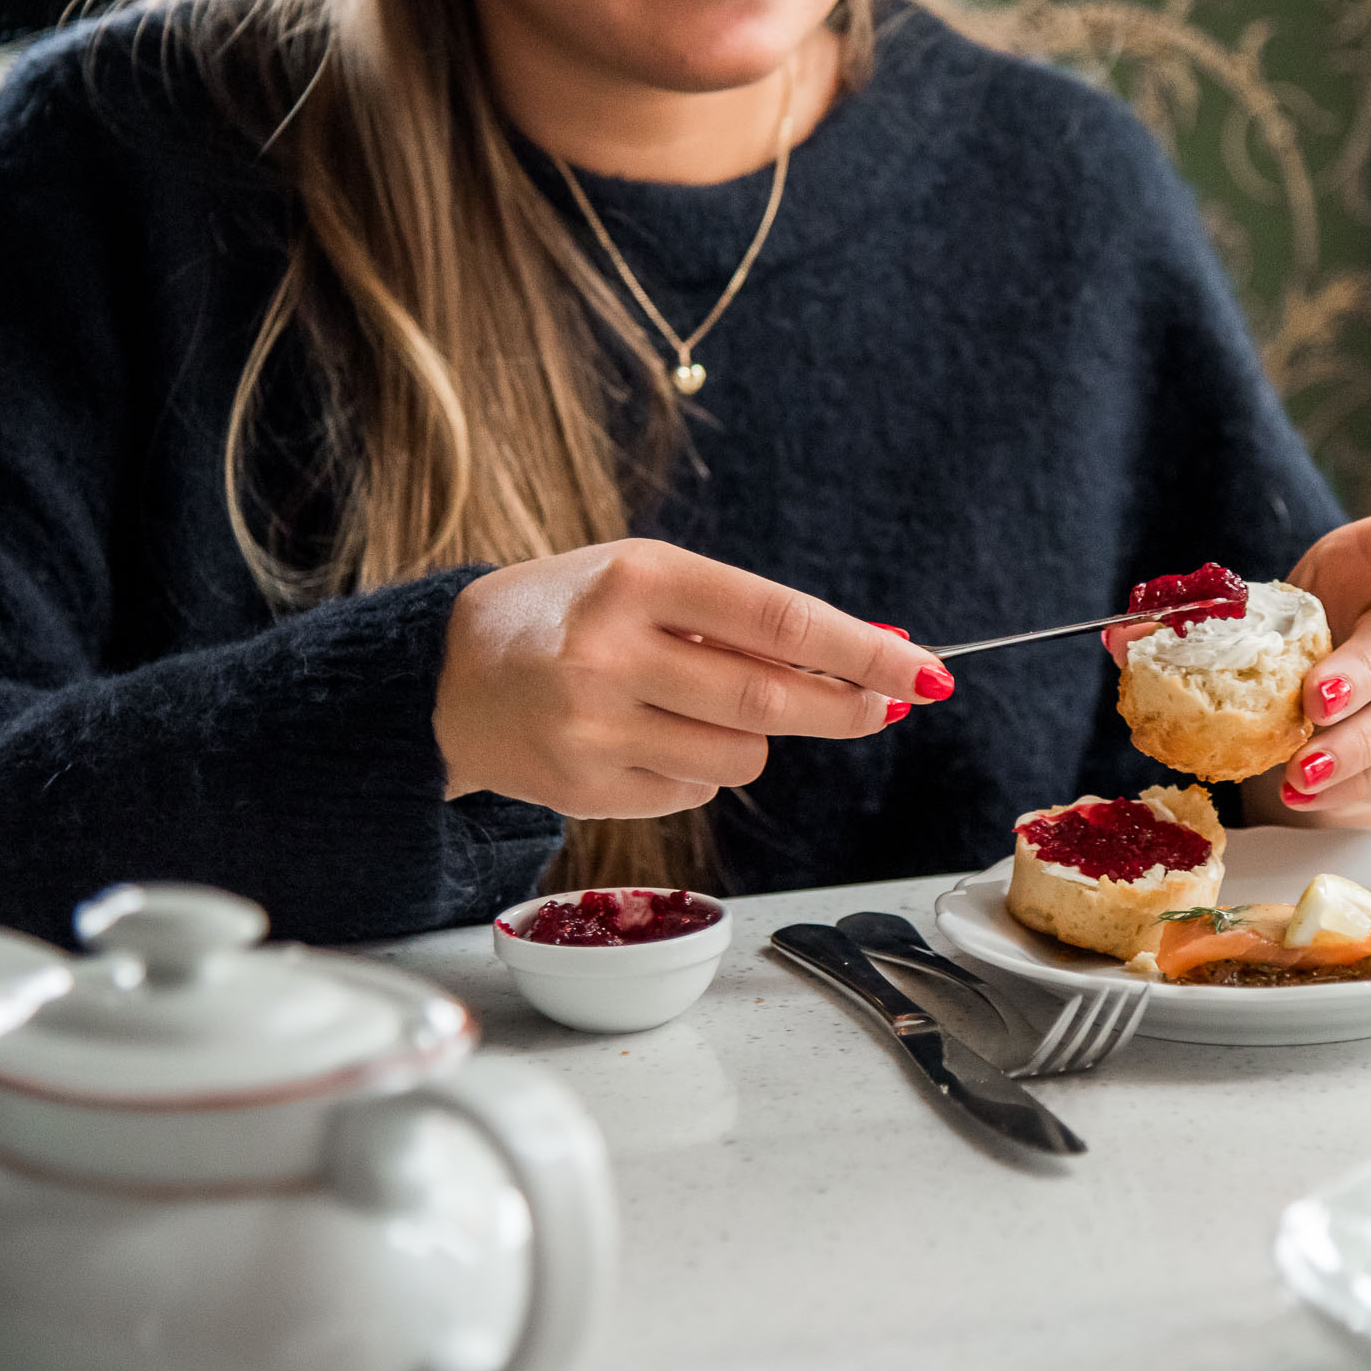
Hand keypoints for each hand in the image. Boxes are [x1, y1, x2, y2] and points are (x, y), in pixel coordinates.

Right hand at [433, 539, 952, 816]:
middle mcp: (612, 654)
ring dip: (754, 737)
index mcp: (638, 580)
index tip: (922, 671)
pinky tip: (646, 738)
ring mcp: (596, 730)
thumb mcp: (648, 582)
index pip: (779, 621)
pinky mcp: (586, 790)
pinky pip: (693, 791)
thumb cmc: (572, 614)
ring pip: (741, 757)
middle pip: (771, 701)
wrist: (448, 675)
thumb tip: (867, 658)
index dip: (862, 651)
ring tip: (698, 704)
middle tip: (885, 708)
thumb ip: (748, 620)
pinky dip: (697, 769)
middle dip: (846, 707)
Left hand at [1106, 508, 1370, 827]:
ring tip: (1298, 775)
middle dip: (1366, 674)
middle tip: (1316, 701)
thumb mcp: (1246, 622)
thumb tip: (1120, 640)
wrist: (1313, 708)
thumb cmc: (1286, 645)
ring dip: (1353, 751)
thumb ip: (1189, 626)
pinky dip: (1353, 789)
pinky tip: (1310, 796)